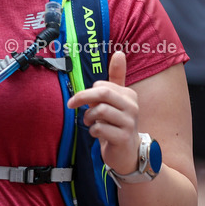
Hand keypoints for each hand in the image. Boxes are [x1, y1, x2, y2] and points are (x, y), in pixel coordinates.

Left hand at [66, 51, 140, 175]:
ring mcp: (129, 123)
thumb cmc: (117, 123)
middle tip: (71, 105)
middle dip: (83, 98)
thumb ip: (117, 78)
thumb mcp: (117, 100)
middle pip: (102, 94)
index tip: (83, 101)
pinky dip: (93, 131)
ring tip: (90, 123)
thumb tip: (119, 53)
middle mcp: (132, 107)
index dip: (88, 92)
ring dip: (88, 118)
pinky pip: (100, 129)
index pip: (102, 86)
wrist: (128, 153)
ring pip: (100, 111)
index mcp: (129, 95)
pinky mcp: (123, 138)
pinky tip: (97, 134)